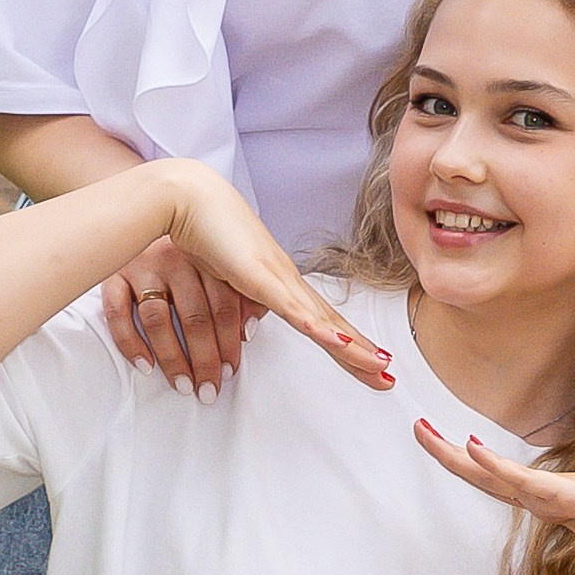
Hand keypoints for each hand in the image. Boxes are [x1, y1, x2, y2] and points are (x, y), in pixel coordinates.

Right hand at [101, 238, 256, 394]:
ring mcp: (142, 266)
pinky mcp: (113, 274)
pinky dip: (130, 342)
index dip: (229, 342)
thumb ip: (241, 294)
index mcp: (205, 258)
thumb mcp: (218, 264)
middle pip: (194, 317)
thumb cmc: (187, 248)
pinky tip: (145, 366)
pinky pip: (118, 312)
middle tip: (209, 390)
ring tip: (183, 385)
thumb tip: (250, 331)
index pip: (224, 306)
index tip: (230, 371)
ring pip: (158, 319)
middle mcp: (175, 260)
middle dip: (205, 359)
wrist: (142, 206)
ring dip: (172, 357)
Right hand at [149, 163, 395, 393]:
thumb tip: (246, 329)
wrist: (188, 198)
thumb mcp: (226, 279)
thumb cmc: (206, 232)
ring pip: (321, 320)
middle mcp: (287, 279)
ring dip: (351, 345)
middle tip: (386, 376)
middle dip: (360, 353)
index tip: (368, 363)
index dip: (346, 344)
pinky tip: (339, 342)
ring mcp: (277, 277)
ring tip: (378, 365)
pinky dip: (317, 326)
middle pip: (331, 324)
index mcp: (280, 282)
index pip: (321, 320)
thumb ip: (240, 303)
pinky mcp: (260, 276)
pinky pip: (292, 308)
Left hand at [413, 429, 574, 574]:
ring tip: (425, 432)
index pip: (498, 483)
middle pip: (486, 473)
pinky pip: (527, 481)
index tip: (442, 447)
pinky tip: (473, 450)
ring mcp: (557, 490)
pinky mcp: (572, 495)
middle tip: (417, 428)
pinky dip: (498, 467)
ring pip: (496, 473)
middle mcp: (548, 491)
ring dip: (459, 455)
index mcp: (551, 503)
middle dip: (449, 453)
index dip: (469, 468)